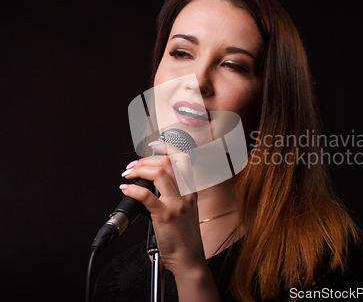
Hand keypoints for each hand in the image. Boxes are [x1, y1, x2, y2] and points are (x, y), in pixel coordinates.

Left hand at [120, 144, 204, 275]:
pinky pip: (146, 195)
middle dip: (146, 159)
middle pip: (168, 163)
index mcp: (191, 192)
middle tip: (133, 166)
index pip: (184, 160)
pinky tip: (126, 189)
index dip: (168, 148)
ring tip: (128, 174)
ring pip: (159, 173)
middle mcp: (186, 195)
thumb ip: (175, 198)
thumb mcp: (187, 213)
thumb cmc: (186, 241)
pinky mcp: (165, 216)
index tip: (155, 145)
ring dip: (139, 169)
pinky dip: (133, 189)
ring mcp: (177, 205)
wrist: (191, 261)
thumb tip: (152, 189)